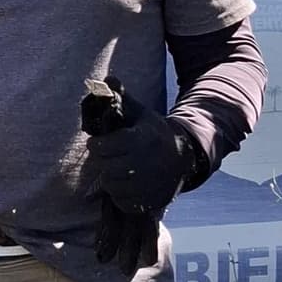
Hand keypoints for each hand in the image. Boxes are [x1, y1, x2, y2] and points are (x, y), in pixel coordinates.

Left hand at [83, 77, 196, 213]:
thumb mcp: (140, 112)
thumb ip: (121, 96)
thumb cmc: (154, 132)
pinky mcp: (152, 201)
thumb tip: (106, 79)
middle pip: (106, 168)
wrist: (184, 156)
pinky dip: (120, 196)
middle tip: (110, 156)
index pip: (104, 147)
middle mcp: (146, 163)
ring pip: (112, 187)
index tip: (99, 143)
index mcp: (141, 139)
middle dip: (104, 161)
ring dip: (111, 178)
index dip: (97, 145)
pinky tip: (127, 183)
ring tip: (119, 169)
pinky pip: (123, 203)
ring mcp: (150, 185)